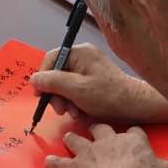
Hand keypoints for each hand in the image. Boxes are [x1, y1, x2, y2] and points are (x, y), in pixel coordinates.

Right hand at [32, 44, 167, 123]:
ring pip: (66, 85)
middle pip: (58, 73)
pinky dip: (75, 102)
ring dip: (65, 101)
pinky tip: (80, 113)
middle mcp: (84, 58)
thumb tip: (34, 79)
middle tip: (60, 110)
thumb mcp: (77, 89)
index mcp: (80, 53)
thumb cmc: (107, 95)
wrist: (134, 106)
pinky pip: (76, 90)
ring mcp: (89, 69)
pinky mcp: (94, 82)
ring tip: (73, 114)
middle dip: (56, 93)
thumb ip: (53, 82)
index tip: (39, 95)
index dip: (42, 76)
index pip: (52, 58)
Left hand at [46, 123, 167, 167]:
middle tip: (94, 129)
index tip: (132, 136)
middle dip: (97, 128)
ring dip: (73, 139)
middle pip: (101, 127)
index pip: (134, 131)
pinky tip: (48, 161)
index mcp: (133, 142)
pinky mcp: (74, 166)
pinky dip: (54, 163)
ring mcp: (89, 152)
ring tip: (69, 138)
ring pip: (77, 139)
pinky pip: (59, 162)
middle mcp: (109, 141)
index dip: (133, 134)